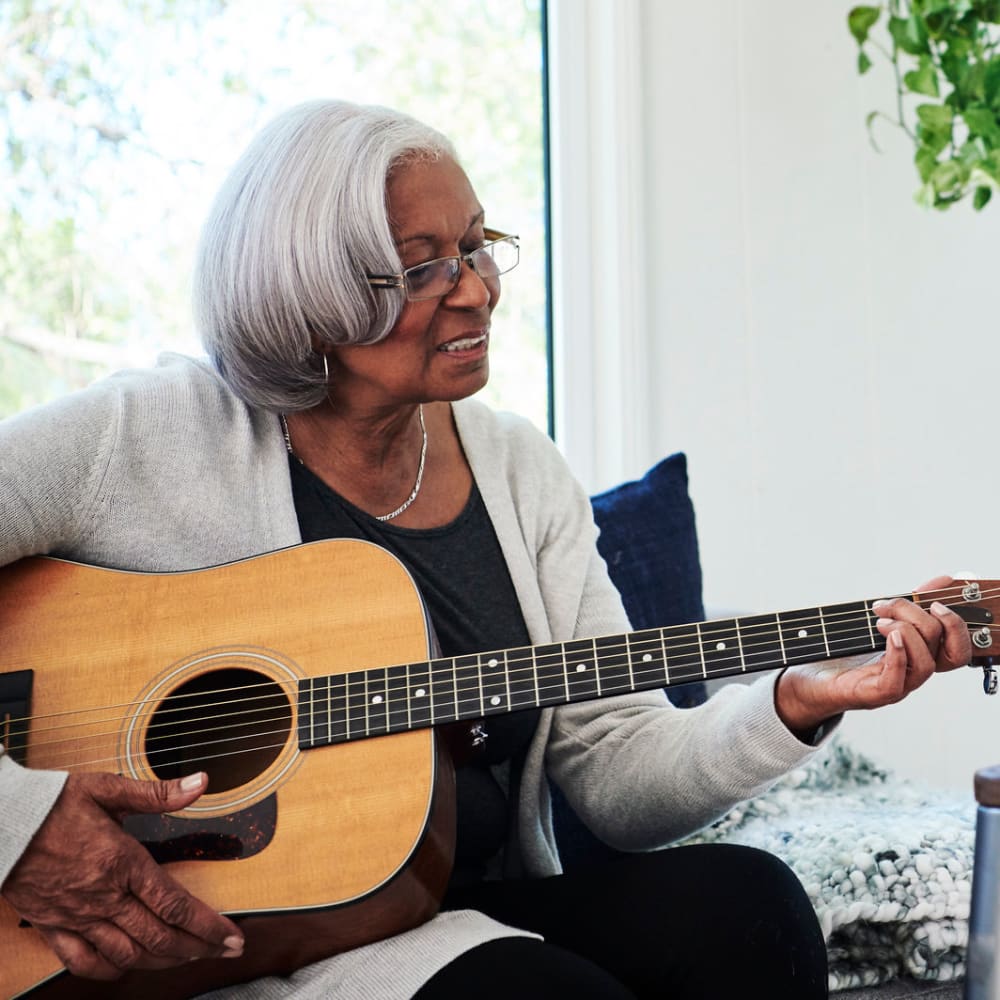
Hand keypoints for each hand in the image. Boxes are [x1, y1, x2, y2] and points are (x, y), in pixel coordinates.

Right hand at [1, 771, 243, 980]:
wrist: (1, 822)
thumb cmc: (53, 803)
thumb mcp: (108, 789)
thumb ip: (158, 793)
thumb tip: (200, 783)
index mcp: (123, 862)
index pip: (175, 904)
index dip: (208, 926)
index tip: (233, 936)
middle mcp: (104, 896)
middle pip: (158, 937)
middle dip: (198, 948)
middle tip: (225, 952)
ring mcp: (77, 916)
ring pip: (127, 955)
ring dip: (162, 961)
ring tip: (189, 958)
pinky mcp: (52, 926)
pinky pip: (82, 962)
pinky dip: (109, 971)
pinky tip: (127, 967)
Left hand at [775, 576, 971, 736]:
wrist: (810, 678)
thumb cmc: (845, 650)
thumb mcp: (880, 619)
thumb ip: (910, 603)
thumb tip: (943, 580)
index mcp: (919, 656)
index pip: (958, 649)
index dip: (956, 624)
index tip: (934, 601)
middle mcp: (912, 673)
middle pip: (943, 649)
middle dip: (920, 617)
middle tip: (886, 605)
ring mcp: (896, 686)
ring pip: (926, 664)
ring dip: (906, 632)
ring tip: (879, 622)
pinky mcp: (873, 695)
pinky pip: (897, 681)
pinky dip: (897, 655)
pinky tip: (887, 637)